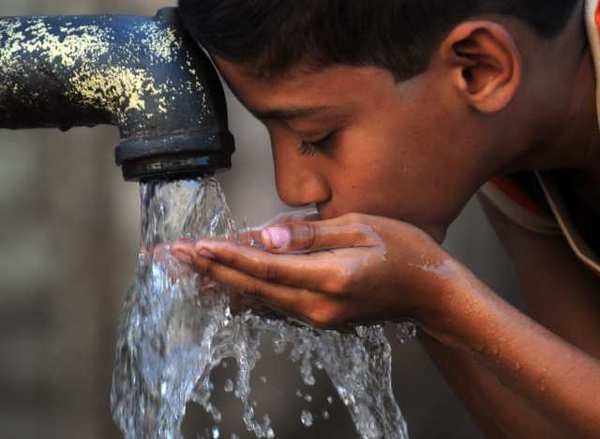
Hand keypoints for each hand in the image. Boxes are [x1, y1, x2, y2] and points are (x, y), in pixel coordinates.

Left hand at [172, 213, 463, 328]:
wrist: (432, 294)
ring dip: (222, 283)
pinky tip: (225, 288)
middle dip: (212, 270)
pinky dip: (246, 294)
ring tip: (189, 270)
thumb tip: (267, 236)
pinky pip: (275, 306)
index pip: (266, 266)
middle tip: (176, 256)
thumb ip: (310, 233)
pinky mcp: (321, 319)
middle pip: (253, 287)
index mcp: (331, 277)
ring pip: (259, 300)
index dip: (228, 256)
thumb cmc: (405, 251)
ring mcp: (319, 317)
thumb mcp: (362, 226)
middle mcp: (319, 305)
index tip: (196, 246)